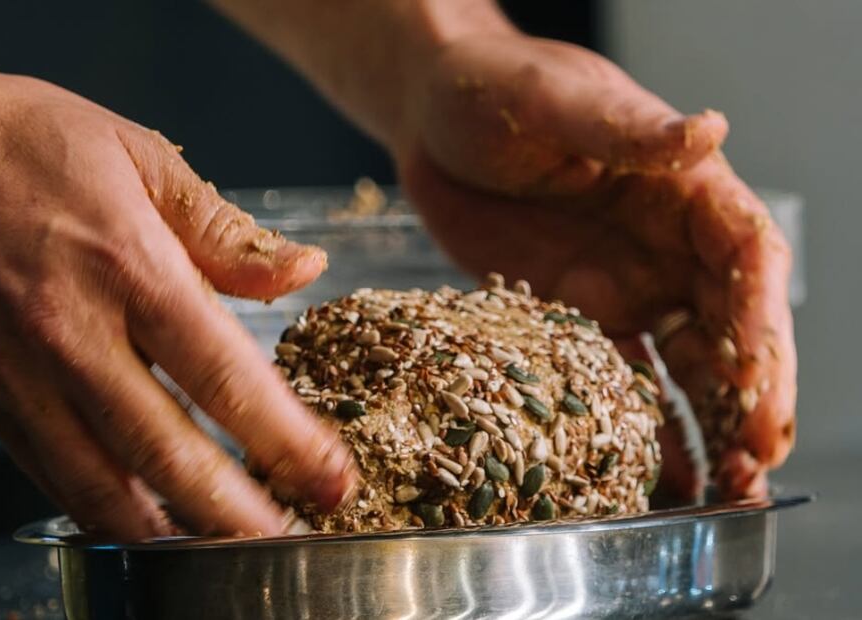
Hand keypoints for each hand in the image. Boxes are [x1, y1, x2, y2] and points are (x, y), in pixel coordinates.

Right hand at [0, 22, 353, 538]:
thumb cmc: (13, 137)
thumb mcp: (134, 153)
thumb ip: (223, 228)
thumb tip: (304, 269)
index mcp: (127, 265)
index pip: (224, 374)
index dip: (285, 439)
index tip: (330, 477)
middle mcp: (73, 332)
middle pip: (166, 450)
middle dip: (237, 513)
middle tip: (291, 543)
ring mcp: (20, 373)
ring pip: (100, 483)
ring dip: (169, 531)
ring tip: (225, 556)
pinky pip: (47, 473)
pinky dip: (101, 512)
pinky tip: (143, 524)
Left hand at [392, 32, 794, 498]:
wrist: (432, 118)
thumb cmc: (495, 89)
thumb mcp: (554, 99)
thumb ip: (624, 128)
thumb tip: (706, 131)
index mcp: (681, 188)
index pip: (744, 254)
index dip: (761, 316)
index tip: (757, 375)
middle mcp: (666, 245)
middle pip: (730, 324)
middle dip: (749, 392)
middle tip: (757, 458)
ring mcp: (624, 285)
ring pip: (686, 364)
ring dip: (712, 424)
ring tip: (730, 489)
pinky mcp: (576, 315)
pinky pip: (618, 378)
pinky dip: (644, 425)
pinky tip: (663, 474)